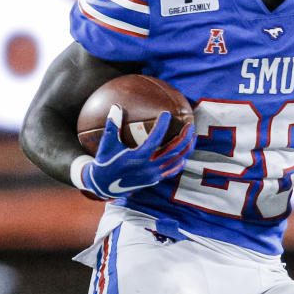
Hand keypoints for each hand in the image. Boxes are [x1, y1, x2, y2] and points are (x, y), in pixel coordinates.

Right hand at [78, 105, 195, 200]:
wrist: (102, 186)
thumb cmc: (104, 162)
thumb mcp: (106, 145)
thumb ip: (112, 126)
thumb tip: (115, 106)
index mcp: (136, 158)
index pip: (154, 139)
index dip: (162, 126)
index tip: (166, 114)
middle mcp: (148, 167)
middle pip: (173, 151)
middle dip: (184, 137)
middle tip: (189, 124)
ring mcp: (153, 175)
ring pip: (176, 161)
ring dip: (186, 148)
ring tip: (192, 135)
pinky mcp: (154, 180)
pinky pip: (172, 170)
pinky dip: (180, 160)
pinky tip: (184, 152)